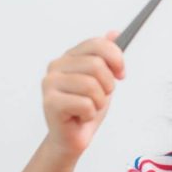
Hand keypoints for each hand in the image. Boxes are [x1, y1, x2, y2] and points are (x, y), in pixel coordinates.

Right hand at [41, 31, 125, 157]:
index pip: (97, 44)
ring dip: (98, 103)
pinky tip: (80, 117)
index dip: (115, 58)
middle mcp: (56, 66)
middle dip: (107, 86)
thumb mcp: (103, 79)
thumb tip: (114, 33)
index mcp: (69, 57)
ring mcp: (50, 83)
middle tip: (99, 97)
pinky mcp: (50, 102)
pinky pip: (85, 104)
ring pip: (92, 86)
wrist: (71, 139)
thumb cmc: (85, 109)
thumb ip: (106, 56)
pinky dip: (89, 114)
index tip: (121, 74)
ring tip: (88, 108)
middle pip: (96, 65)